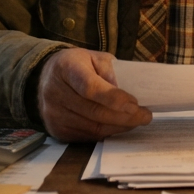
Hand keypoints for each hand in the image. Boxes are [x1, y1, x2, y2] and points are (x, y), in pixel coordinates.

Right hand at [37, 48, 151, 141]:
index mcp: (66, 68)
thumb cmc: (79, 65)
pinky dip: (107, 132)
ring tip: (136, 121)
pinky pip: (88, 136)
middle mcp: (55, 92)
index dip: (114, 98)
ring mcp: (53, 114)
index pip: (90, 87)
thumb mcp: (95, 57)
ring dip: (119, 126)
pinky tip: (119, 125)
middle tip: (145, 116)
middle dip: (125, 116)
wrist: (48, 76)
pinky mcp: (56, 130)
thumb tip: (126, 95)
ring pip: (93, 128)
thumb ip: (111, 71)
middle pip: (94, 111)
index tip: (135, 104)